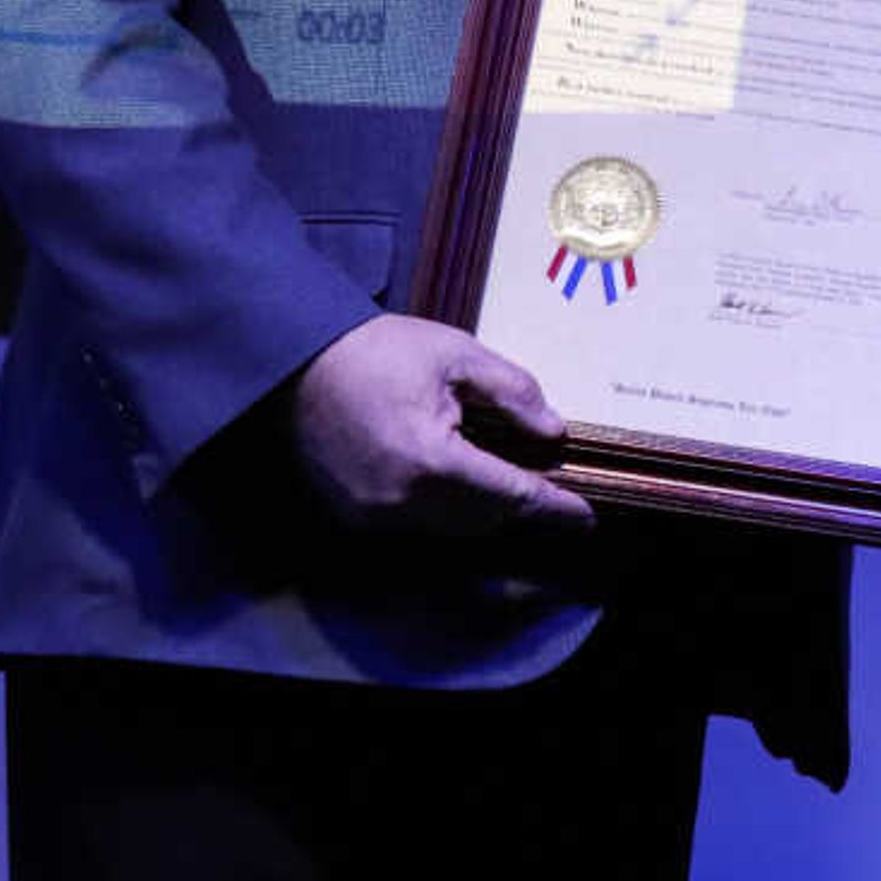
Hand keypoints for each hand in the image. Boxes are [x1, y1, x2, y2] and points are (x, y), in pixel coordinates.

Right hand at [287, 313, 594, 533]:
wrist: (294, 364)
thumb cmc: (377, 351)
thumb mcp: (457, 355)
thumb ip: (513, 394)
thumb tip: (553, 432)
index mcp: (430, 461)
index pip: (509, 495)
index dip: (553, 507)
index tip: (586, 515)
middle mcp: (400, 502)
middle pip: (484, 519)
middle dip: (523, 509)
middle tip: (557, 495)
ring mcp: (373, 515)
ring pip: (453, 528)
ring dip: (488, 513)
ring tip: (518, 487)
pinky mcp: (354, 515)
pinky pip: (419, 524)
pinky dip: (451, 511)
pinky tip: (468, 486)